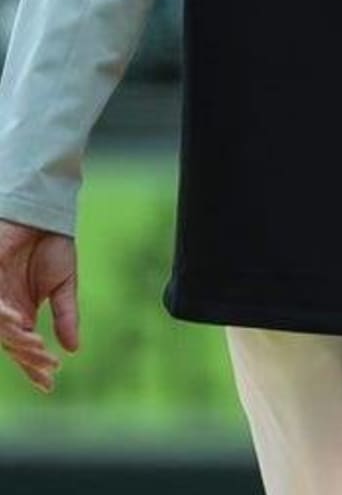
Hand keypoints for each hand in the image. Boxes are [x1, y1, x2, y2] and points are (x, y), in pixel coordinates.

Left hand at [0, 219, 78, 391]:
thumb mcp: (65, 287)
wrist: (45, 216)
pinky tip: (21, 324)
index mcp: (20, 312)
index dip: (34, 366)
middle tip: (49, 368)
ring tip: (40, 349)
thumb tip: (74, 348)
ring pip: (0, 329)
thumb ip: (66, 316)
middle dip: (29, 358)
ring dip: (19, 341)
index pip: (23, 346)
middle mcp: (4, 309)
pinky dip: (4, 317)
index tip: (49, 384)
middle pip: (11, 343)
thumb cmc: (52, 246)